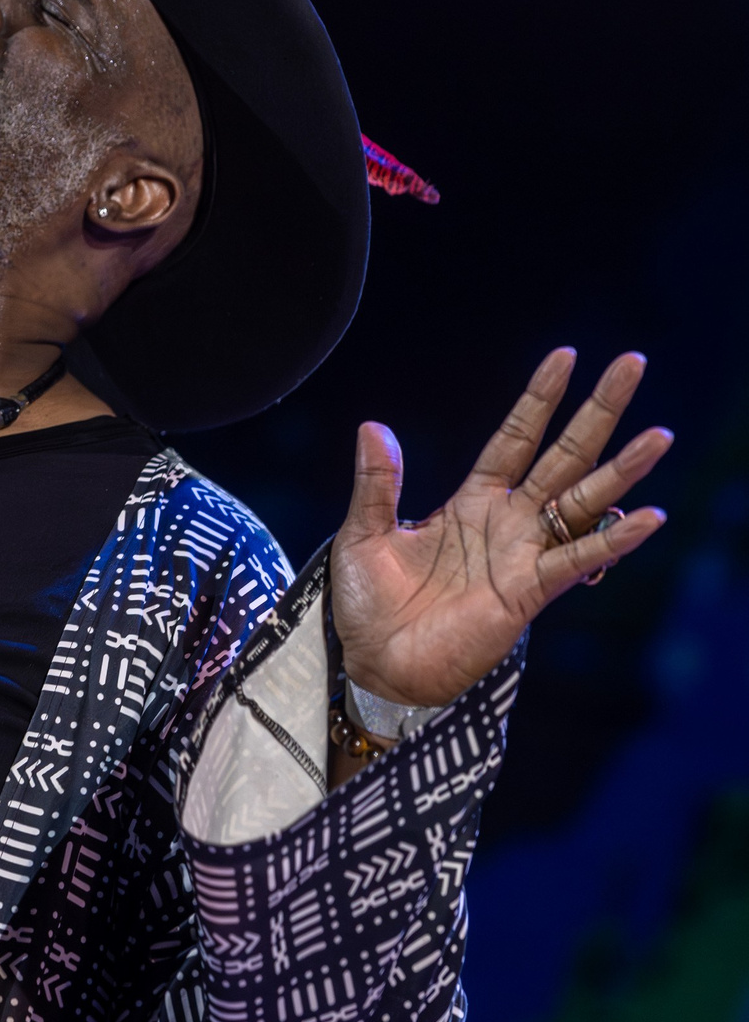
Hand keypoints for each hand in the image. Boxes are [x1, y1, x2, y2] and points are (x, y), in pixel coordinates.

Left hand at [330, 350, 671, 706]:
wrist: (374, 664)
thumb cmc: (368, 602)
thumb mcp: (363, 533)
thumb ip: (377, 483)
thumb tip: (373, 426)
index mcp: (470, 501)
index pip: (514, 438)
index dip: (539, 400)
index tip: (565, 356)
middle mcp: (506, 522)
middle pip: (563, 456)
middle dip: (598, 413)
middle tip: (633, 364)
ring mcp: (522, 555)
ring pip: (583, 504)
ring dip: (620, 472)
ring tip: (658, 437)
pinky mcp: (527, 593)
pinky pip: (576, 561)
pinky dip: (612, 542)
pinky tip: (647, 518)